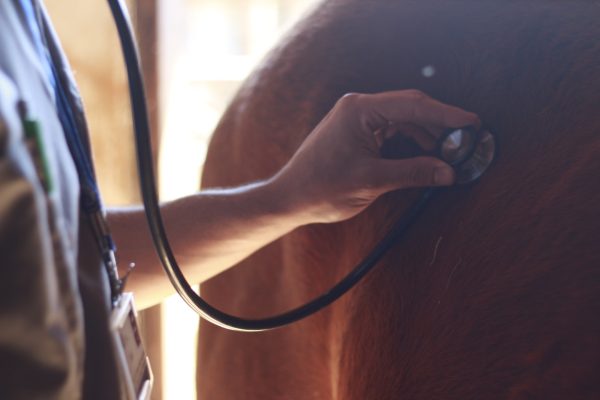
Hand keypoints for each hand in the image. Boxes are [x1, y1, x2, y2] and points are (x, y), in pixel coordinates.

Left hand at [272, 90, 480, 222]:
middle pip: (411, 109)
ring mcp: (357, 119)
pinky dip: (411, 143)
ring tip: (448, 155)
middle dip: (439, 125)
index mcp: (359, 110)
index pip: (413, 106)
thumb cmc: (321, 188)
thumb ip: (413, 173)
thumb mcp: (371, 181)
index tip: (473, 123)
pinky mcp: (357, 132)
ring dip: (426, 136)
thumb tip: (449, 172)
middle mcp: (359, 108)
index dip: (447, 115)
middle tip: (466, 141)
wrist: (290, 198)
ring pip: (404, 121)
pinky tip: (425, 157)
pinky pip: (392, 132)